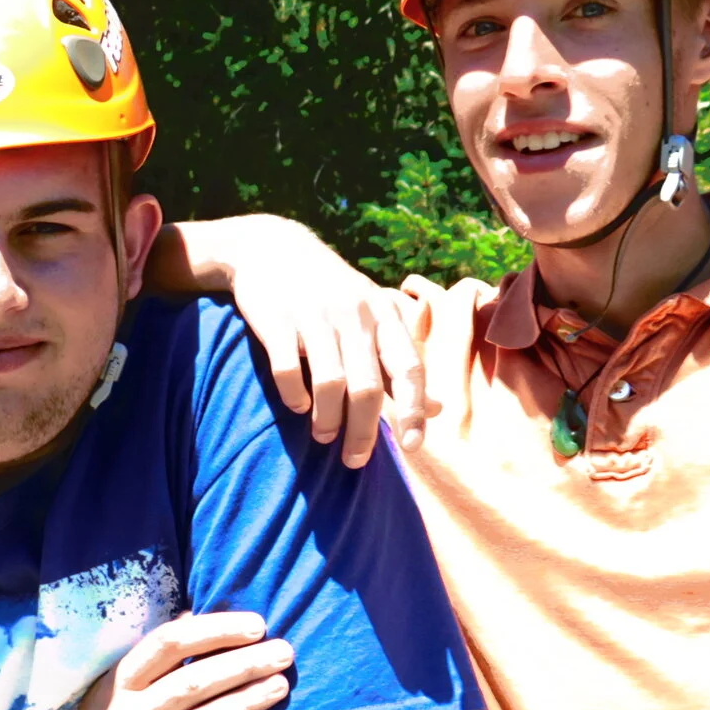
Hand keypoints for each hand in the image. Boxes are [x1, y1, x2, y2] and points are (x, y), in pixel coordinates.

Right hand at [49, 612, 292, 709]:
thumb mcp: (116, 684)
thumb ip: (155, 656)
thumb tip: (194, 615)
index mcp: (117, 684)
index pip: (168, 645)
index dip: (214, 630)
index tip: (256, 624)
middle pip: (190, 685)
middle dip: (242, 665)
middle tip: (283, 652)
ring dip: (245, 702)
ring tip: (281, 684)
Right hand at [169, 215, 430, 465]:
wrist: (272, 248)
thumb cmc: (330, 292)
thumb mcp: (372, 317)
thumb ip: (399, 362)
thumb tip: (437, 410)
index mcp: (383, 314)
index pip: (408, 368)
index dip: (413, 410)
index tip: (411, 447)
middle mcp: (354, 314)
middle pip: (367, 386)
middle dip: (363, 432)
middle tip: (355, 460)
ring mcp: (314, 316)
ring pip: (330, 383)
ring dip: (327, 420)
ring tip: (323, 438)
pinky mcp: (276, 320)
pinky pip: (288, 369)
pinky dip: (294, 396)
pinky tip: (298, 407)